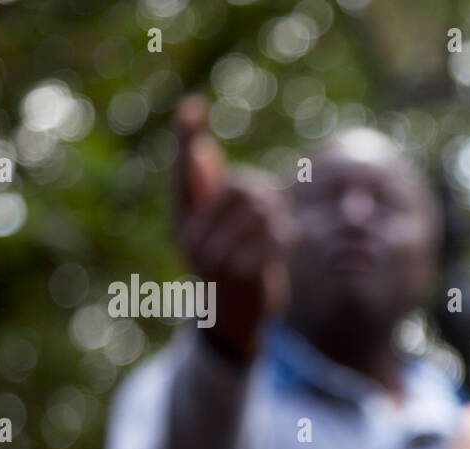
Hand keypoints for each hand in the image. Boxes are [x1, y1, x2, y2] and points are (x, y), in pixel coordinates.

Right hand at [173, 95, 296, 361]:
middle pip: (241, 185)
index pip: (183, 172)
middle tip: (274, 203)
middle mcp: (193, 236)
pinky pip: (276, 236)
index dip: (187, 138)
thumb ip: (208, 192)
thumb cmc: (226, 263)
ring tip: (279, 224)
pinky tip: (287, 241)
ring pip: (262, 208)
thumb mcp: (213, 228)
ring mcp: (217, 257)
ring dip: (280, 212)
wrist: (232, 322)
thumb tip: (199, 148)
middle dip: (265, 190)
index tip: (193, 105)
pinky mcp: (244, 274)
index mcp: (183, 220)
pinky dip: (287, 235)